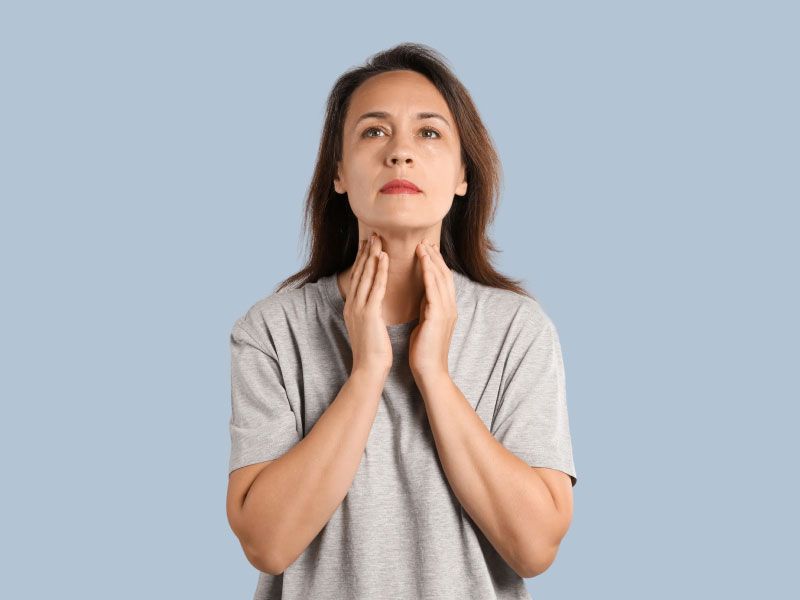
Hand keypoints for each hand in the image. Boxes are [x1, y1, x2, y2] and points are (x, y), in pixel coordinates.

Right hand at [344, 233, 392, 376]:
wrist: (369, 369)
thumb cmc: (373, 352)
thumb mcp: (369, 328)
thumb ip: (370, 313)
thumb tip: (375, 304)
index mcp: (352, 308)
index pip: (358, 279)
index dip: (363, 260)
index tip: (369, 245)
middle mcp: (352, 305)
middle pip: (359, 272)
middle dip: (366, 252)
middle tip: (372, 234)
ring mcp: (358, 308)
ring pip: (365, 275)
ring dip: (371, 255)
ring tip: (377, 238)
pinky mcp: (368, 313)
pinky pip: (375, 287)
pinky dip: (379, 270)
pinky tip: (383, 257)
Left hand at [409, 240, 457, 381]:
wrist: (429, 371)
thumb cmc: (424, 351)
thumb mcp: (426, 323)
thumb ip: (427, 308)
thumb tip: (423, 295)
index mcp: (446, 309)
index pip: (442, 280)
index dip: (435, 264)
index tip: (426, 249)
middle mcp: (450, 307)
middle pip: (444, 275)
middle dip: (435, 257)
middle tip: (425, 241)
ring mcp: (447, 311)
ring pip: (441, 279)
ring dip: (432, 261)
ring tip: (423, 246)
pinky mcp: (439, 317)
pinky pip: (435, 291)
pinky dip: (430, 275)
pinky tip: (424, 263)